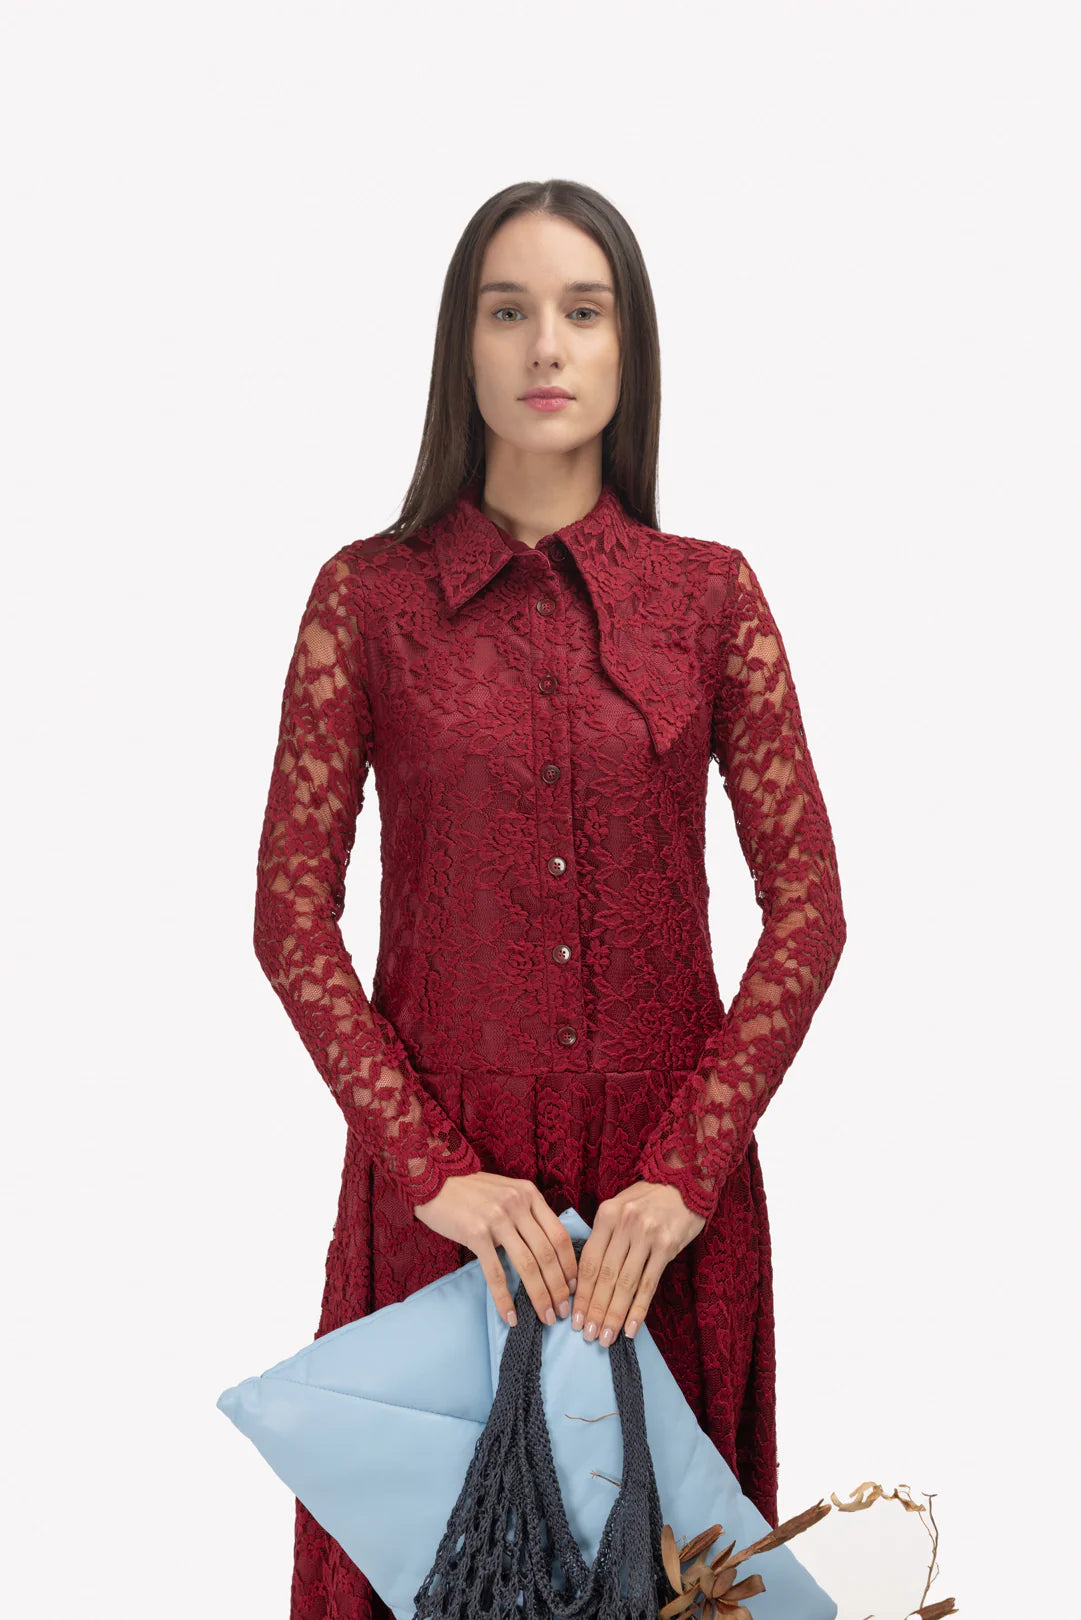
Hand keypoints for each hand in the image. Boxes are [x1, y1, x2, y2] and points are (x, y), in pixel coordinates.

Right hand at [414, 1171, 578, 1330]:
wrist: (433, 1179)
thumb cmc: (471, 1190)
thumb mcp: (507, 1192)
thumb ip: (527, 1213)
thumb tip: (546, 1248)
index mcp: (530, 1194)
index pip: (560, 1235)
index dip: (570, 1265)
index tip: (575, 1287)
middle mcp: (518, 1204)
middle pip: (548, 1254)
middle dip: (560, 1288)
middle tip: (564, 1311)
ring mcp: (497, 1218)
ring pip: (528, 1265)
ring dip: (540, 1296)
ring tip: (546, 1317)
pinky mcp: (476, 1233)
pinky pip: (496, 1272)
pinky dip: (504, 1298)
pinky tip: (510, 1316)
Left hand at [571, 1181, 705, 1347]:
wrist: (687, 1181)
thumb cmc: (649, 1198)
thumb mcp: (620, 1206)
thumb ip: (604, 1235)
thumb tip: (587, 1276)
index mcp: (607, 1214)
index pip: (589, 1261)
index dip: (581, 1292)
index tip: (574, 1316)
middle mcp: (625, 1224)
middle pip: (605, 1275)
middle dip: (594, 1309)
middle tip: (586, 1334)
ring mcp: (647, 1235)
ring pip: (625, 1284)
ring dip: (614, 1315)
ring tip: (604, 1338)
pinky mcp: (667, 1246)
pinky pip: (649, 1284)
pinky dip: (638, 1310)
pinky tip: (631, 1329)